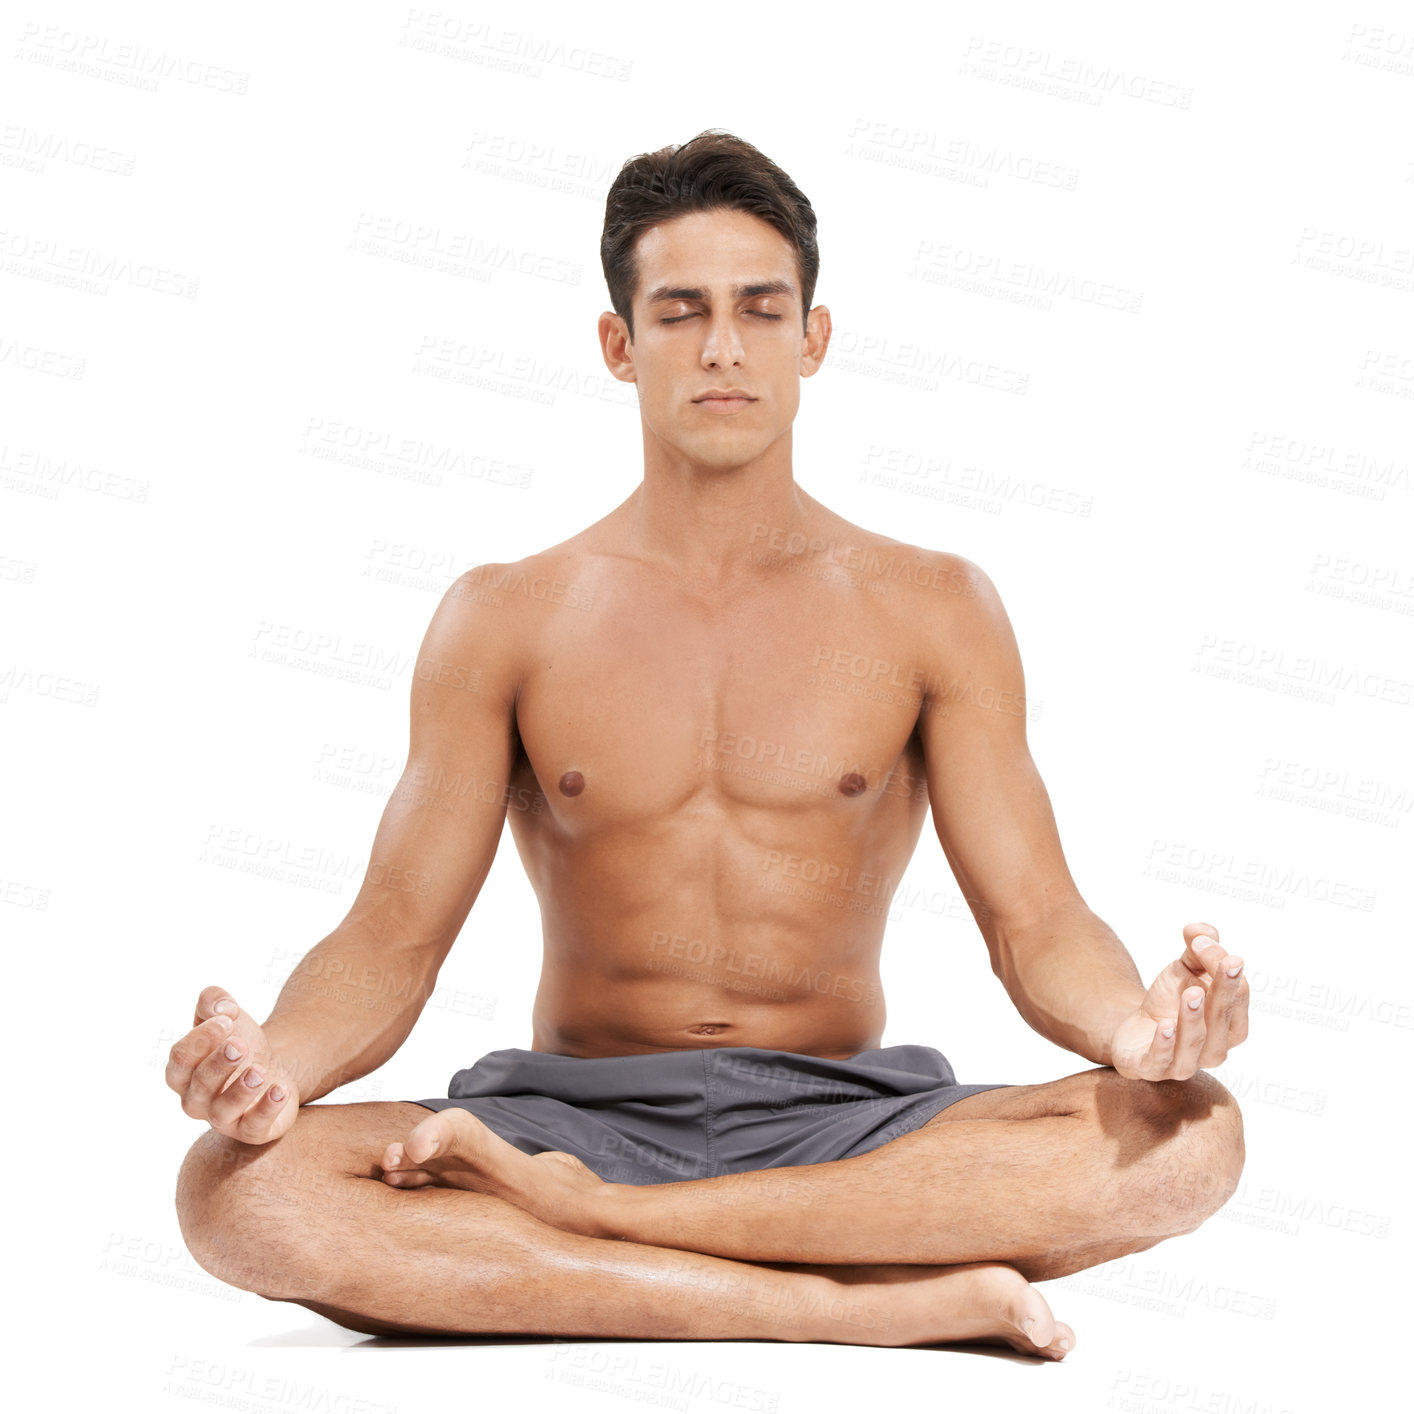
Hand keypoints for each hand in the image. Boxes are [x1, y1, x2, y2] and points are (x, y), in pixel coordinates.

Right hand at [165, 986, 299, 1143]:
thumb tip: (222, 1008)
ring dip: (241, 1091)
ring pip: (223, 1112)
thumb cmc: (240, 1042)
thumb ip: (214, 1001)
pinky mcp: (251, 1131)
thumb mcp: (225, 1015)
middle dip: (220, 1063)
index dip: (200, 1040)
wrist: (275, 1067)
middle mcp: (196, 1100)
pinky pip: (254, 1127)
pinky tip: (281, 1089)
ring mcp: (223, 1119)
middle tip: (240, 1044)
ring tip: (260, 1071)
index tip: (227, 1019)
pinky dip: (267, 1109)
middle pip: (201, 1084)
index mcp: (183, 1073)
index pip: (180, 1059)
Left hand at [1108, 923, 1248, 1079]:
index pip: (1237, 1003)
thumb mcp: (1184, 968)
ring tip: (1190, 993)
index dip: (1229, 975)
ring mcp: (1184, 1063)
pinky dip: (1165, 1046)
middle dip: (1223, 994)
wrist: (1135, 1029)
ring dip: (1194, 1019)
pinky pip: (1161, 1062)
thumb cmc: (1170, 1000)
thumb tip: (1199, 931)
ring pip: (1195, 1044)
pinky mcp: (1152, 1068)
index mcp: (1229, 1026)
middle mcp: (1213, 1049)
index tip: (1215, 948)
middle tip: (1224, 965)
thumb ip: (1197, 947)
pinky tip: (1164, 1027)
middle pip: (1223, 1022)